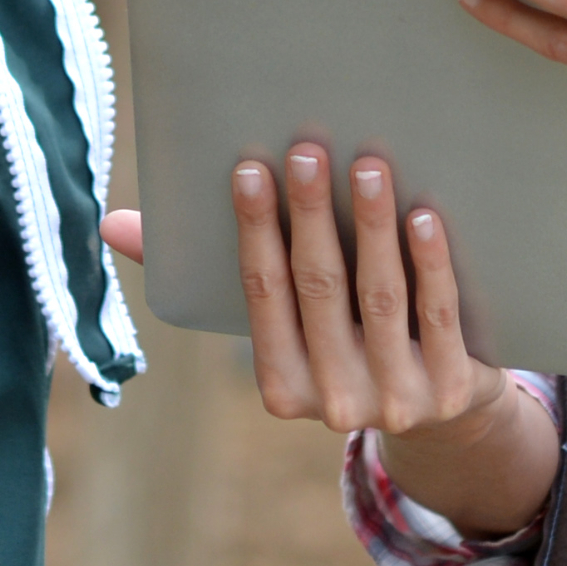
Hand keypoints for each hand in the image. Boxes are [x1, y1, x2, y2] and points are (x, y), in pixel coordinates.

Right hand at [220, 141, 557, 538]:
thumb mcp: (283, 324)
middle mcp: (335, 403)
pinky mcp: (456, 389)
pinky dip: (430, 264)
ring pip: (381, 298)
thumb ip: (198, 274)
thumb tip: (110, 224)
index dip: (255, 231)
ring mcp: (398, 398)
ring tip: (370, 166)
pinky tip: (423, 217)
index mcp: (282, 386)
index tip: (250, 168)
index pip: (262, 295)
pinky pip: (440, 317)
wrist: (447, 415)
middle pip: (320, 290)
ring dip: (372, 228)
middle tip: (307, 150)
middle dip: (310, 216)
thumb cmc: (342, 340)